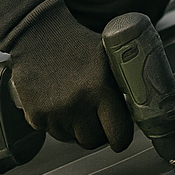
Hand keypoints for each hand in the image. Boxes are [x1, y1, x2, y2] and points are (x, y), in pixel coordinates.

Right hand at [0, 0, 133, 151]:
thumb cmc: (76, 42)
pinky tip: (54, 100)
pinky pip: (51, 132)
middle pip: (93, 141)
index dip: (121, 136)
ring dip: (74, 127)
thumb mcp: (106, 56)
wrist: (37, 33)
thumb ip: (120, 83)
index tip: (118, 134)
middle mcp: (78, 103)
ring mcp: (54, 112)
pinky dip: (54, 122)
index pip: (119, 134)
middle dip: (97, 132)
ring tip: (72, 102)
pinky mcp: (34, 116)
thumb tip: (140, 106)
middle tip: (95, 116)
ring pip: (71, 138)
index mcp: (100, 88)